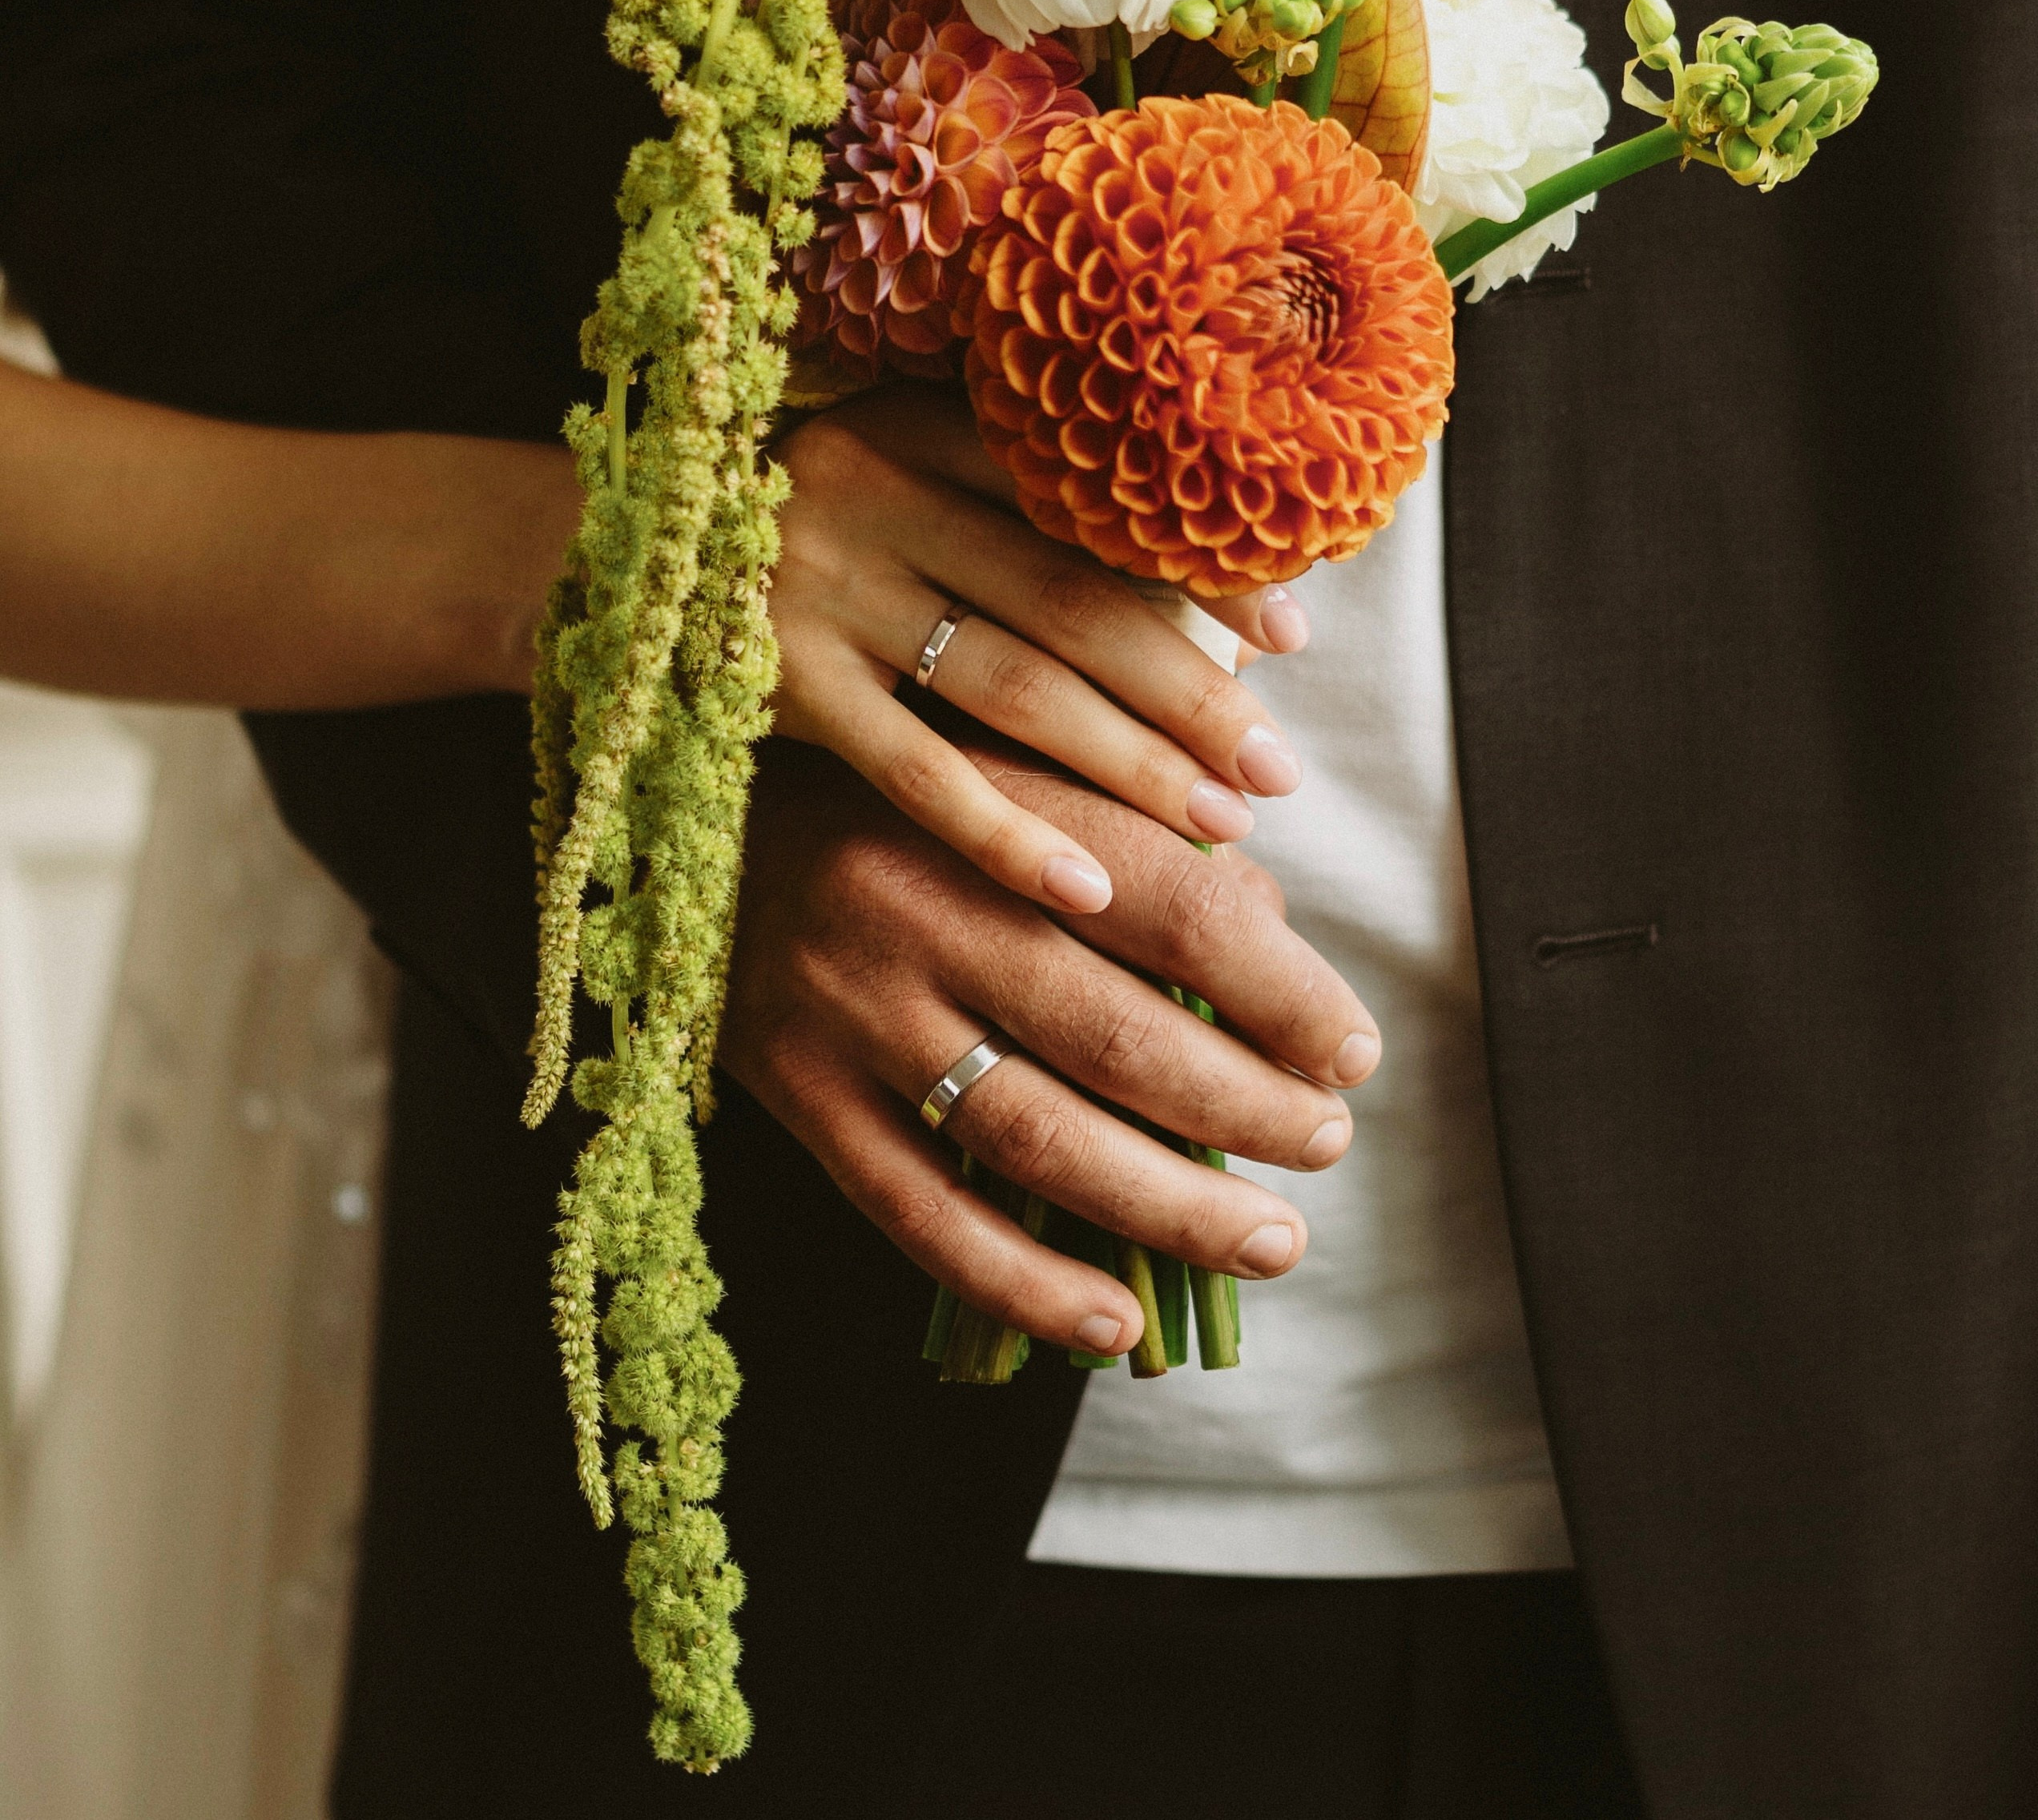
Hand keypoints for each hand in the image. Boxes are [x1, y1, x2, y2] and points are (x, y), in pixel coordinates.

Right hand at [722, 740, 1379, 1357]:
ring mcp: (854, 1011)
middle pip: (1118, 1033)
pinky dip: (1026, 1285)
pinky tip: (1117, 1324)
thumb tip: (1273, 920)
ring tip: (1269, 1240)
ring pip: (1034, 1136)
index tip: (1351, 1048)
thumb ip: (1136, 818)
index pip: (1176, 907)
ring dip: (1168, 1207)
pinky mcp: (800, 1098)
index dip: (1285, 990)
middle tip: (1326, 1144)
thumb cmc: (899, 785)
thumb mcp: (1014, 757)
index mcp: (994, 804)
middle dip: (1247, 1108)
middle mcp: (921, 905)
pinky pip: (922, 1216)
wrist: (692, 817)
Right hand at [769, 382, 1312, 917]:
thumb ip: (1011, 509)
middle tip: (1279, 767)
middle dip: (1191, 690)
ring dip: (1129, 763)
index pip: (1092, 502)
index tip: (1292, 637)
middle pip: (1072, 600)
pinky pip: (915, 774)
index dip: (1200, 571)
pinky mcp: (778, 685)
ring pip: (1010, 686)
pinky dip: (1006, 833)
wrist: (603, 560)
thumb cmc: (797, 528)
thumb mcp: (893, 477)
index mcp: (922, 426)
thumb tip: (1204, 603)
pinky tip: (1088, 887)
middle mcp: (876, 492)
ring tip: (1223, 823)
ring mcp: (823, 590)